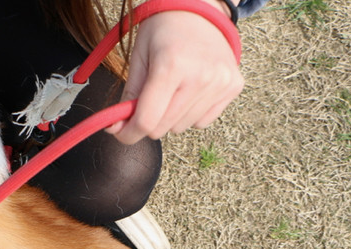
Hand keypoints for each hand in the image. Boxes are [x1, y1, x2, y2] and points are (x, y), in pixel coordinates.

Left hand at [107, 0, 242, 143]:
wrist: (200, 10)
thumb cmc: (164, 30)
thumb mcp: (139, 57)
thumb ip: (129, 95)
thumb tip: (117, 129)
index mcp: (171, 65)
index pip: (146, 121)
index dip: (128, 133)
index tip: (120, 131)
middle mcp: (200, 77)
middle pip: (163, 128)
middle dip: (149, 120)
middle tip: (148, 99)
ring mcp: (220, 82)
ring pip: (181, 128)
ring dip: (171, 116)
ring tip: (173, 87)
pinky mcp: (233, 87)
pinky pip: (202, 122)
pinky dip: (191, 113)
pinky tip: (191, 89)